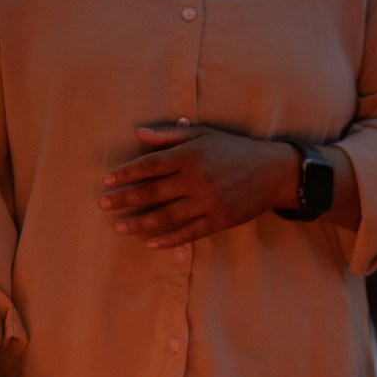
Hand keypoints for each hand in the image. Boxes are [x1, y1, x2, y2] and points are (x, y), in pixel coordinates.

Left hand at [100, 124, 298, 247]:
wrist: (272, 172)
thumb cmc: (234, 150)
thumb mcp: (203, 134)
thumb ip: (170, 135)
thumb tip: (139, 133)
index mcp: (190, 155)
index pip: (150, 165)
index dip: (127, 173)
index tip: (107, 179)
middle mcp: (197, 180)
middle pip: (153, 192)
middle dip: (125, 200)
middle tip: (103, 205)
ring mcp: (208, 203)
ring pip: (167, 217)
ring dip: (140, 224)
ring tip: (119, 228)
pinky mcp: (219, 221)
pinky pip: (189, 233)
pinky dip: (168, 240)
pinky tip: (151, 243)